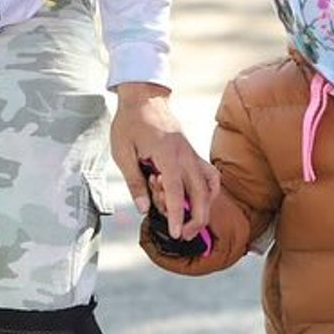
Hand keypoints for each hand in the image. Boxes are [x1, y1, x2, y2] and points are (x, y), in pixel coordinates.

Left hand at [111, 82, 216, 237]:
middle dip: (196, 219)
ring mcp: (193, 155)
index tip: (176, 233)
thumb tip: (144, 208)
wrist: (144, 98)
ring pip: (210, 186)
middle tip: (182, 235)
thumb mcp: (123, 153)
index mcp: (167, 156)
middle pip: (201, 194)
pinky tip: (200, 201)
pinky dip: (210, 191)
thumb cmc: (130, 123)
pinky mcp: (193, 154)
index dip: (178, 216)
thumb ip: (135, 182)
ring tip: (192, 223)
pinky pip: (210, 175)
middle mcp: (186, 157)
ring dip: (205, 207)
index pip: (177, 192)